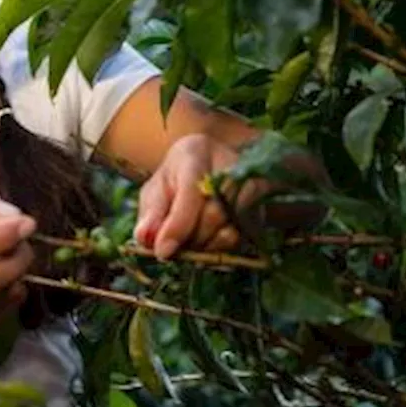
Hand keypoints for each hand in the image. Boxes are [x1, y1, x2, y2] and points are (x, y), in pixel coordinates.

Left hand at [133, 132, 255, 258]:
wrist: (208, 162)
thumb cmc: (177, 178)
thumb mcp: (156, 189)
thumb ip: (151, 213)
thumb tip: (144, 239)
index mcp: (195, 154)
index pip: (190, 194)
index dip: (176, 226)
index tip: (162, 252)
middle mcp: (228, 165)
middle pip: (213, 216)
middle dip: (189, 239)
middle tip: (172, 248)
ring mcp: (250, 184)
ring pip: (229, 231)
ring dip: (204, 246)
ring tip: (189, 239)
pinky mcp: (261, 205)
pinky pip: (241, 238)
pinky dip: (220, 246)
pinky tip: (207, 238)